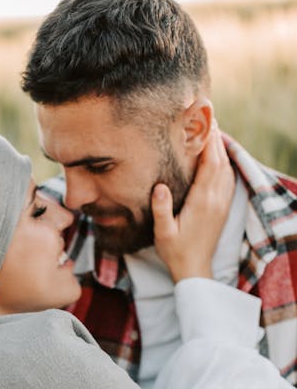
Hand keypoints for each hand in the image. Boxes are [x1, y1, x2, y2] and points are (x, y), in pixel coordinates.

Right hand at [151, 125, 234, 282]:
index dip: (208, 141)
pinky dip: (225, 163)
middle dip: (215, 139)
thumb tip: (159, 186)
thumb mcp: (162, 232)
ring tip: (212, 132)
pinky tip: (218, 158)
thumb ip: (161, 209)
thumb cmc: (175, 251)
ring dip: (221, 149)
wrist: (194, 270)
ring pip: (226, 169)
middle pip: (220, 161)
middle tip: (207, 119)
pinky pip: (228, 179)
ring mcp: (222, 204)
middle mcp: (216, 199)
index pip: (209, 163)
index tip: (203, 123)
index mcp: (202, 201)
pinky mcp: (223, 209)